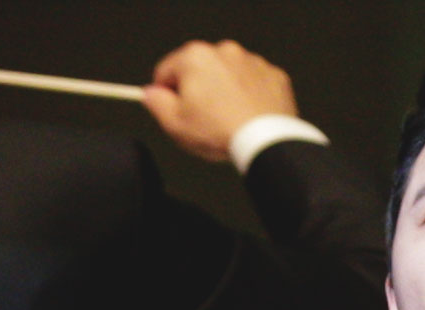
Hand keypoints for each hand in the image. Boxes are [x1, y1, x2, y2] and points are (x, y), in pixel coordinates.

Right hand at [144, 40, 297, 162]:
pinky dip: (249, 95)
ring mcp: (252, 62)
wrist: (266, 142)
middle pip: (199, 71)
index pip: (166, 70)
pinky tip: (246, 115)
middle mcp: (225, 52)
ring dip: (224, 91)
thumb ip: (156, 104)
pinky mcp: (273, 75)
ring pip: (227, 75)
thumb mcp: (174, 124)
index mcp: (195, 58)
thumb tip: (152, 94)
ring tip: (227, 119)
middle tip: (202, 119)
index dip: (165, 92)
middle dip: (198, 91)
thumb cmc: (222, 132)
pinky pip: (253, 83)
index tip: (170, 107)